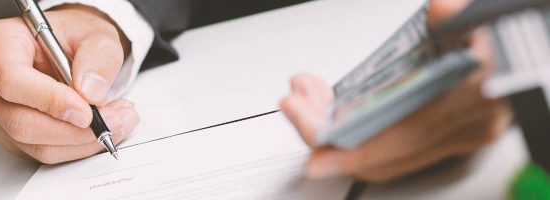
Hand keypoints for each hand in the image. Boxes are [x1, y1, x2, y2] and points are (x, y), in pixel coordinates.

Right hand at [0, 4, 138, 163]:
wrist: (68, 48)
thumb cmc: (72, 35)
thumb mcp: (94, 32)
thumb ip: (98, 56)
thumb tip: (90, 91)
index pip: (12, 80)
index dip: (50, 100)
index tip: (86, 111)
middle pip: (20, 121)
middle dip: (74, 130)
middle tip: (115, 120)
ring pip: (34, 143)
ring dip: (81, 141)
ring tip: (115, 121)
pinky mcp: (8, 134)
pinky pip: (41, 152)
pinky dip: (75, 147)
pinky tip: (97, 128)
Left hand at [279, 0, 513, 181]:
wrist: (528, 45)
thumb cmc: (504, 36)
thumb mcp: (487, 14)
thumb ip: (460, 14)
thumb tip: (441, 10)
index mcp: (474, 98)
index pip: (404, 137)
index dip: (355, 151)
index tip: (318, 155)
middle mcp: (468, 126)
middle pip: (382, 152)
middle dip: (327, 133)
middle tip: (296, 104)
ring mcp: (460, 134)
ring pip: (383, 150)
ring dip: (337, 125)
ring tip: (309, 96)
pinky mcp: (449, 132)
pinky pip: (394, 141)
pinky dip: (358, 125)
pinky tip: (335, 102)